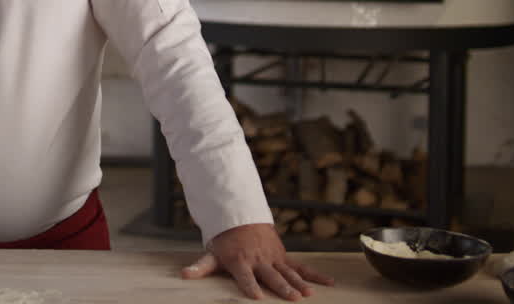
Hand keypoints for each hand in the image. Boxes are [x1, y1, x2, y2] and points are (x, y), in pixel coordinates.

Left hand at [181, 223, 332, 300]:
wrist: (239, 217)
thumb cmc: (224, 241)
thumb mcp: (212, 253)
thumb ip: (201, 267)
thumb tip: (184, 275)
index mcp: (240, 261)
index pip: (245, 277)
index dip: (250, 286)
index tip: (257, 297)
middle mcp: (259, 260)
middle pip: (271, 276)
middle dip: (282, 287)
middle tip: (292, 298)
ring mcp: (273, 258)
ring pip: (288, 272)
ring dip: (299, 283)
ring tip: (308, 295)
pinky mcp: (283, 256)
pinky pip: (301, 267)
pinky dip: (315, 275)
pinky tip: (329, 283)